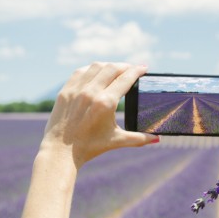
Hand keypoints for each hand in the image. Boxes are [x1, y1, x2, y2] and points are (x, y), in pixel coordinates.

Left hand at [40, 62, 157, 166]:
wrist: (61, 152)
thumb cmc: (90, 147)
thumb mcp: (117, 141)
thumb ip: (139, 138)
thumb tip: (157, 139)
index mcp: (105, 103)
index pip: (125, 79)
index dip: (137, 71)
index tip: (144, 68)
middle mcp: (91, 92)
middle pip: (112, 68)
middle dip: (124, 66)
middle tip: (131, 69)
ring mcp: (76, 90)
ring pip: (96, 66)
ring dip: (108, 65)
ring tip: (115, 69)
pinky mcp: (65, 91)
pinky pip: (80, 72)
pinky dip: (91, 69)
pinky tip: (96, 72)